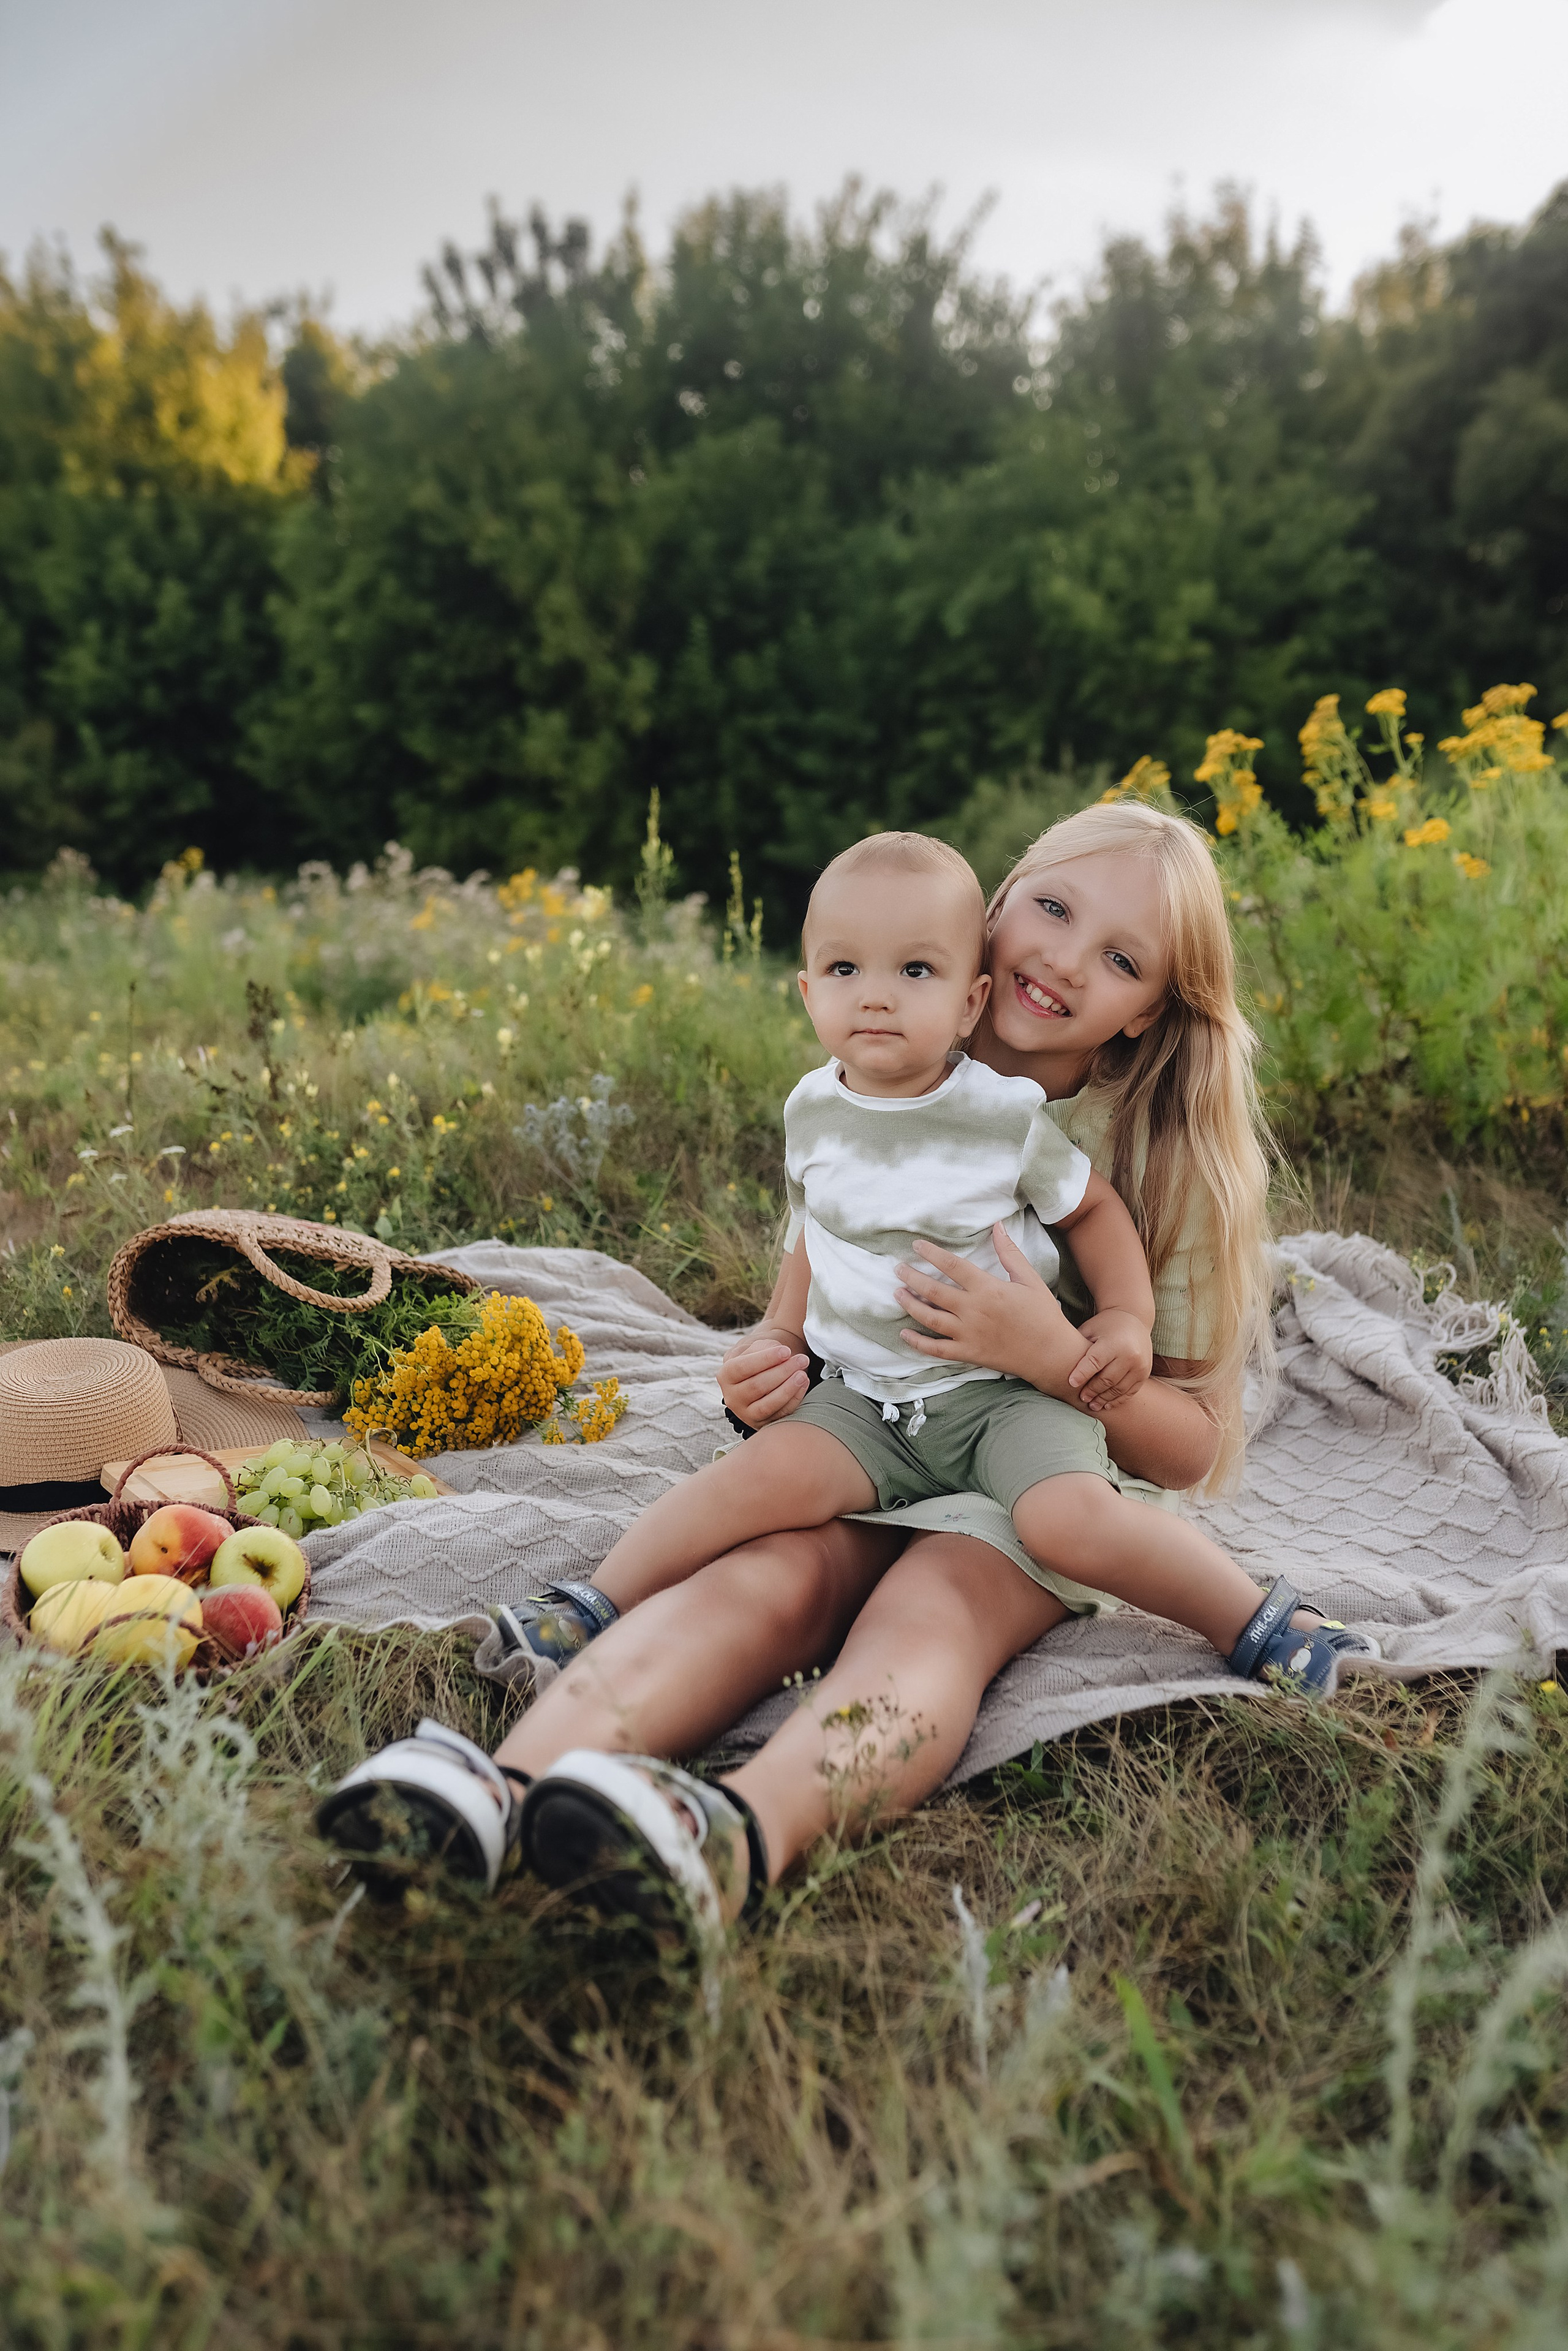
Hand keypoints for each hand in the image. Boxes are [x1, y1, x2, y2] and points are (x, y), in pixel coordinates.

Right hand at [718, 1327, 810, 1426]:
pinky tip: (803, 1384)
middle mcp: (732, 1397)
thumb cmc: (760, 1355)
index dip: (765, 1359)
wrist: (765, 1370)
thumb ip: (764, 1349)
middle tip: (801, 1360)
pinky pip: (780, 1415)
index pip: (742, 1367)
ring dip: (788, 1389)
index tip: (786, 1351)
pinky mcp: (763, 1424)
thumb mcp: (756, 1346)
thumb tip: (783, 1357)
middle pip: (756, 1386)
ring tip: (803, 1374)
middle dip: (782, 1372)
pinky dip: (794, 1399)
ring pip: (767, 1405)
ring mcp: (746, 1414)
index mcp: (725, 1375)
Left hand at [893, 1224, 1084, 1391]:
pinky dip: (918, 1342)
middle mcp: (973, 1310)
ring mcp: (968, 1334)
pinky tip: (904, 1333)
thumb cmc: (1044, 1315)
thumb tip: (997, 1226)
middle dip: (911, 1277)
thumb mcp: (1030, 1279)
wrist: (1052, 1354)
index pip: (952, 1266)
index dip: (932, 1253)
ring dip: (910, 1305)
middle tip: (897, 1268)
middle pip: (933, 1290)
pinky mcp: (968, 1353)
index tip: (916, 1245)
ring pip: (930, 1318)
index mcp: (988, 1289)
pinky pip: (936, 1349)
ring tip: (897, 1294)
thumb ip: (1010, 1253)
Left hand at [1068, 1310, 1153, 1412]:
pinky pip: (1130, 1391)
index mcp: (1114, 1342)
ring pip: (1118, 1389)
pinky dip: (1117, 1400)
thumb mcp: (1091, 1329)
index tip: (1071, 1383)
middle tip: (1081, 1398)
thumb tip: (1057, 1362)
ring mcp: (1139, 1366)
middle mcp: (1129, 1354)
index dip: (1082, 1374)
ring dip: (1103, 1399)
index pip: (1095, 1362)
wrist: (1134, 1318)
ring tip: (1091, 1405)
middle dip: (1092, 1390)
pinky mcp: (1144, 1373)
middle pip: (1107, 1379)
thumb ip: (1079, 1346)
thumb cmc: (1105, 1325)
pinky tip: (1106, 1404)